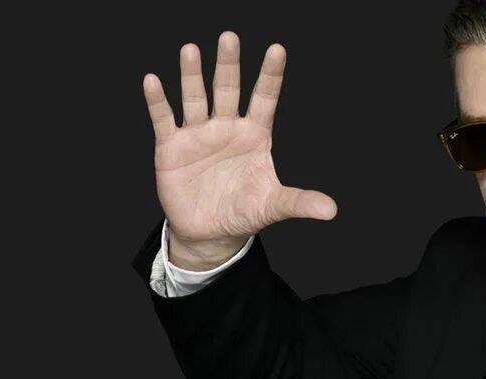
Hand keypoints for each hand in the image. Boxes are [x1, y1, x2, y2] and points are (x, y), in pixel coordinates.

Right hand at [143, 31, 336, 267]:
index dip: (271, 75)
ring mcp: (198, 134)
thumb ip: (300, 202)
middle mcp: (227, 127)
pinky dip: (158, 102)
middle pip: (228, 90)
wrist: (211, 232)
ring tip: (191, 50)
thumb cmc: (244, 211)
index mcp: (255, 135)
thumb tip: (332, 211)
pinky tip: (153, 81)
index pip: (265, 98)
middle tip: (230, 37)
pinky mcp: (172, 148)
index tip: (277, 49)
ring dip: (192, 75)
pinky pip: (165, 120)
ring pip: (195, 98)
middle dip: (228, 65)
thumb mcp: (273, 206)